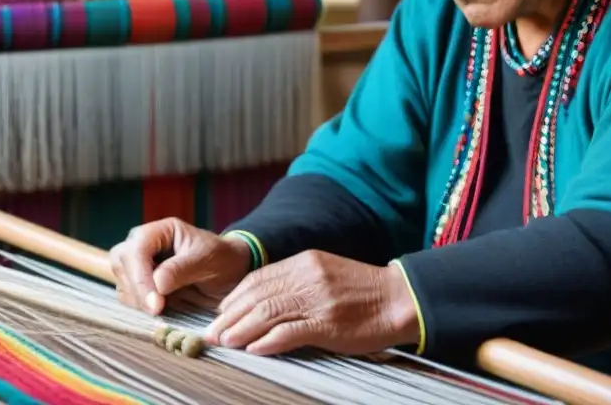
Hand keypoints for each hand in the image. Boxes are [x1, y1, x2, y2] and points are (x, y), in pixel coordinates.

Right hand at [109, 218, 252, 315]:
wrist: (227, 273)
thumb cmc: (221, 259)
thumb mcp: (208, 260)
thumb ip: (182, 269)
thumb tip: (157, 283)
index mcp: (160, 231)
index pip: (136, 250)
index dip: (141, 278)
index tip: (156, 304)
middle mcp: (143, 244)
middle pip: (121, 264)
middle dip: (138, 291)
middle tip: (158, 312)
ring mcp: (137, 264)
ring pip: (122, 283)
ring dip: (139, 302)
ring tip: (165, 309)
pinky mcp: (138, 284)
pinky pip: (128, 298)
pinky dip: (140, 308)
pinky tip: (161, 310)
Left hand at [203, 250, 419, 355]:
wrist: (398, 298)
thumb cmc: (362, 290)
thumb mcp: (326, 273)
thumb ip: (297, 282)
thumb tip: (263, 300)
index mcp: (305, 262)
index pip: (258, 278)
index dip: (235, 297)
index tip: (220, 313)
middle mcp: (308, 276)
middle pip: (257, 295)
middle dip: (230, 316)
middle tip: (212, 333)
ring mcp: (317, 300)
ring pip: (267, 312)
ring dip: (242, 330)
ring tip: (226, 342)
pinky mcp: (327, 323)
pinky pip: (290, 332)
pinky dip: (268, 342)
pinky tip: (254, 350)